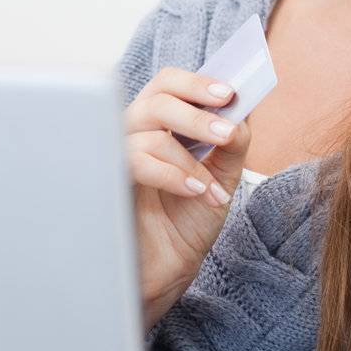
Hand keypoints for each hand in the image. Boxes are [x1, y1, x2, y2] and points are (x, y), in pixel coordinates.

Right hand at [123, 67, 250, 327]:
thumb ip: (232, 143)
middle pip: (157, 98)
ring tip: (213, 187)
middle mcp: (135, 131)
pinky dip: (172, 175)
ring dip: (189, 158)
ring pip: (148, 131)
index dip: (197, 81)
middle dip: (196, 113)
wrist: (168, 269)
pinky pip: (135, 161)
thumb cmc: (188, 219)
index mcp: (160, 122)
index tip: (229, 92)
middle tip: (227, 133)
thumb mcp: (222, 176)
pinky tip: (196, 192)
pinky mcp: (110, 180)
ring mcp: (118, 154)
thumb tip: (241, 113)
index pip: (169, 83)